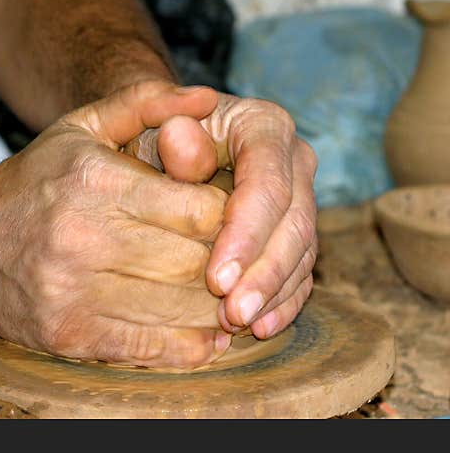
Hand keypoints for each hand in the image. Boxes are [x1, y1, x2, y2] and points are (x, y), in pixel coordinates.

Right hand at [0, 81, 232, 368]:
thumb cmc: (34, 179)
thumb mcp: (81, 125)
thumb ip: (146, 101)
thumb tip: (210, 97)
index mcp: (96, 181)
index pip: (201, 211)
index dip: (233, 220)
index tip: (234, 220)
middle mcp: (84, 237)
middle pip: (196, 264)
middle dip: (229, 267)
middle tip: (239, 263)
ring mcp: (73, 292)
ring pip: (180, 310)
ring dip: (216, 308)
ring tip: (228, 295)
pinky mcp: (66, 334)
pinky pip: (150, 348)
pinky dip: (190, 346)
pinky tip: (204, 333)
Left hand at [129, 93, 317, 339]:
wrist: (166, 145)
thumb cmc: (154, 139)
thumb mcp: (151, 130)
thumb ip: (166, 130)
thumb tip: (178, 134)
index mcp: (265, 125)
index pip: (267, 182)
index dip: (245, 233)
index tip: (215, 277)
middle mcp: (293, 160)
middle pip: (294, 221)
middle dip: (263, 273)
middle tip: (232, 312)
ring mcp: (300, 197)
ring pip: (302, 250)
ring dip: (272, 292)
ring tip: (238, 323)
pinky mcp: (296, 231)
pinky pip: (301, 270)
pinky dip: (283, 301)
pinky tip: (261, 327)